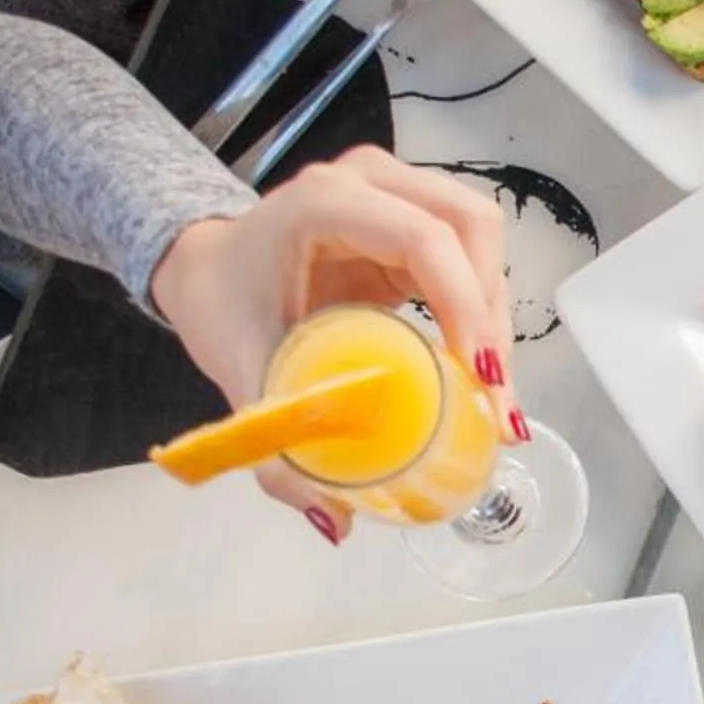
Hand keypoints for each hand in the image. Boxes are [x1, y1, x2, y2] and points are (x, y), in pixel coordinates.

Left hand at [149, 147, 522, 539]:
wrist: (208, 270)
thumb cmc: (221, 304)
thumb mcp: (241, 369)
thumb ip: (279, 447)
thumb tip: (336, 522)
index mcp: (325, 203)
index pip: (424, 239)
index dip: (465, 304)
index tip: (478, 377)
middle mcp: (369, 181)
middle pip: (471, 229)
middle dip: (492, 316)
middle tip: (493, 398)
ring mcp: (396, 192)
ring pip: (482, 239)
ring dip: (495, 315)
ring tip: (492, 391)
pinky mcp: (413, 218)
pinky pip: (470, 254)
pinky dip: (482, 310)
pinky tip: (477, 367)